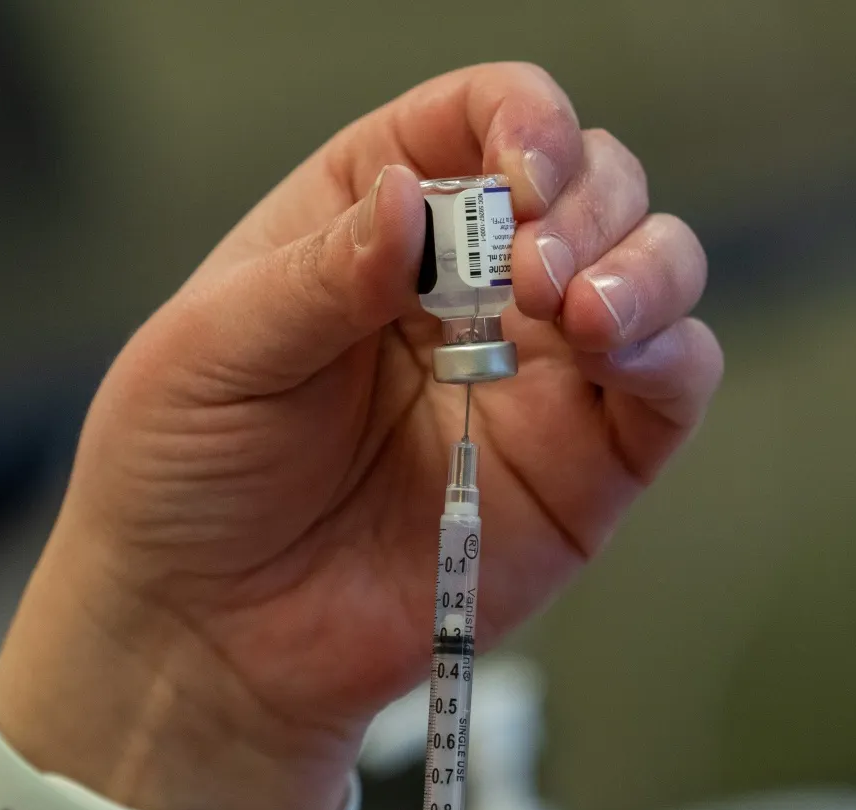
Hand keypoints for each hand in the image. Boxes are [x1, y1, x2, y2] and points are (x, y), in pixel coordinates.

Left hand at [0, 63, 719, 809]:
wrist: (205, 643)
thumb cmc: (183, 485)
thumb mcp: (213, 352)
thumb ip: (321, 272)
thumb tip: (413, 201)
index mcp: (372, 224)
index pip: (477, 121)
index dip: (519, 119)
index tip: (515, 169)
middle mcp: (471, 287)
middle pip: (589, 180)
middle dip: (585, 198)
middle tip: (530, 270)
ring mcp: (536, 377)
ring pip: (655, 266)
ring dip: (645, 264)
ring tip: (579, 312)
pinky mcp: (582, 472)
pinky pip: (670, 387)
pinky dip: (673, 352)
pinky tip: (618, 353)